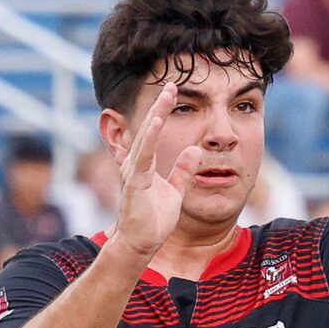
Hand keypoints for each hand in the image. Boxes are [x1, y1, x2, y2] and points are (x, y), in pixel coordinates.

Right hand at [109, 84, 201, 258]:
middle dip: (159, 105)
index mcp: (144, 164)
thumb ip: (183, 170)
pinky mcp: (135, 182)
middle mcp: (135, 163)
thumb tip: (194, 150)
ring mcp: (133, 172)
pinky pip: (143, 156)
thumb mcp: (175, 190)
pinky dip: (150, 138)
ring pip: (145, 137)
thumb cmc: (153, 219)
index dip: (163, 112)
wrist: (141, 244)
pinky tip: (158, 121)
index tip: (173, 92)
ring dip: (156, 114)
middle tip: (170, 83)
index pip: (155, 132)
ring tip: (166, 94)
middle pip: (149, 128)